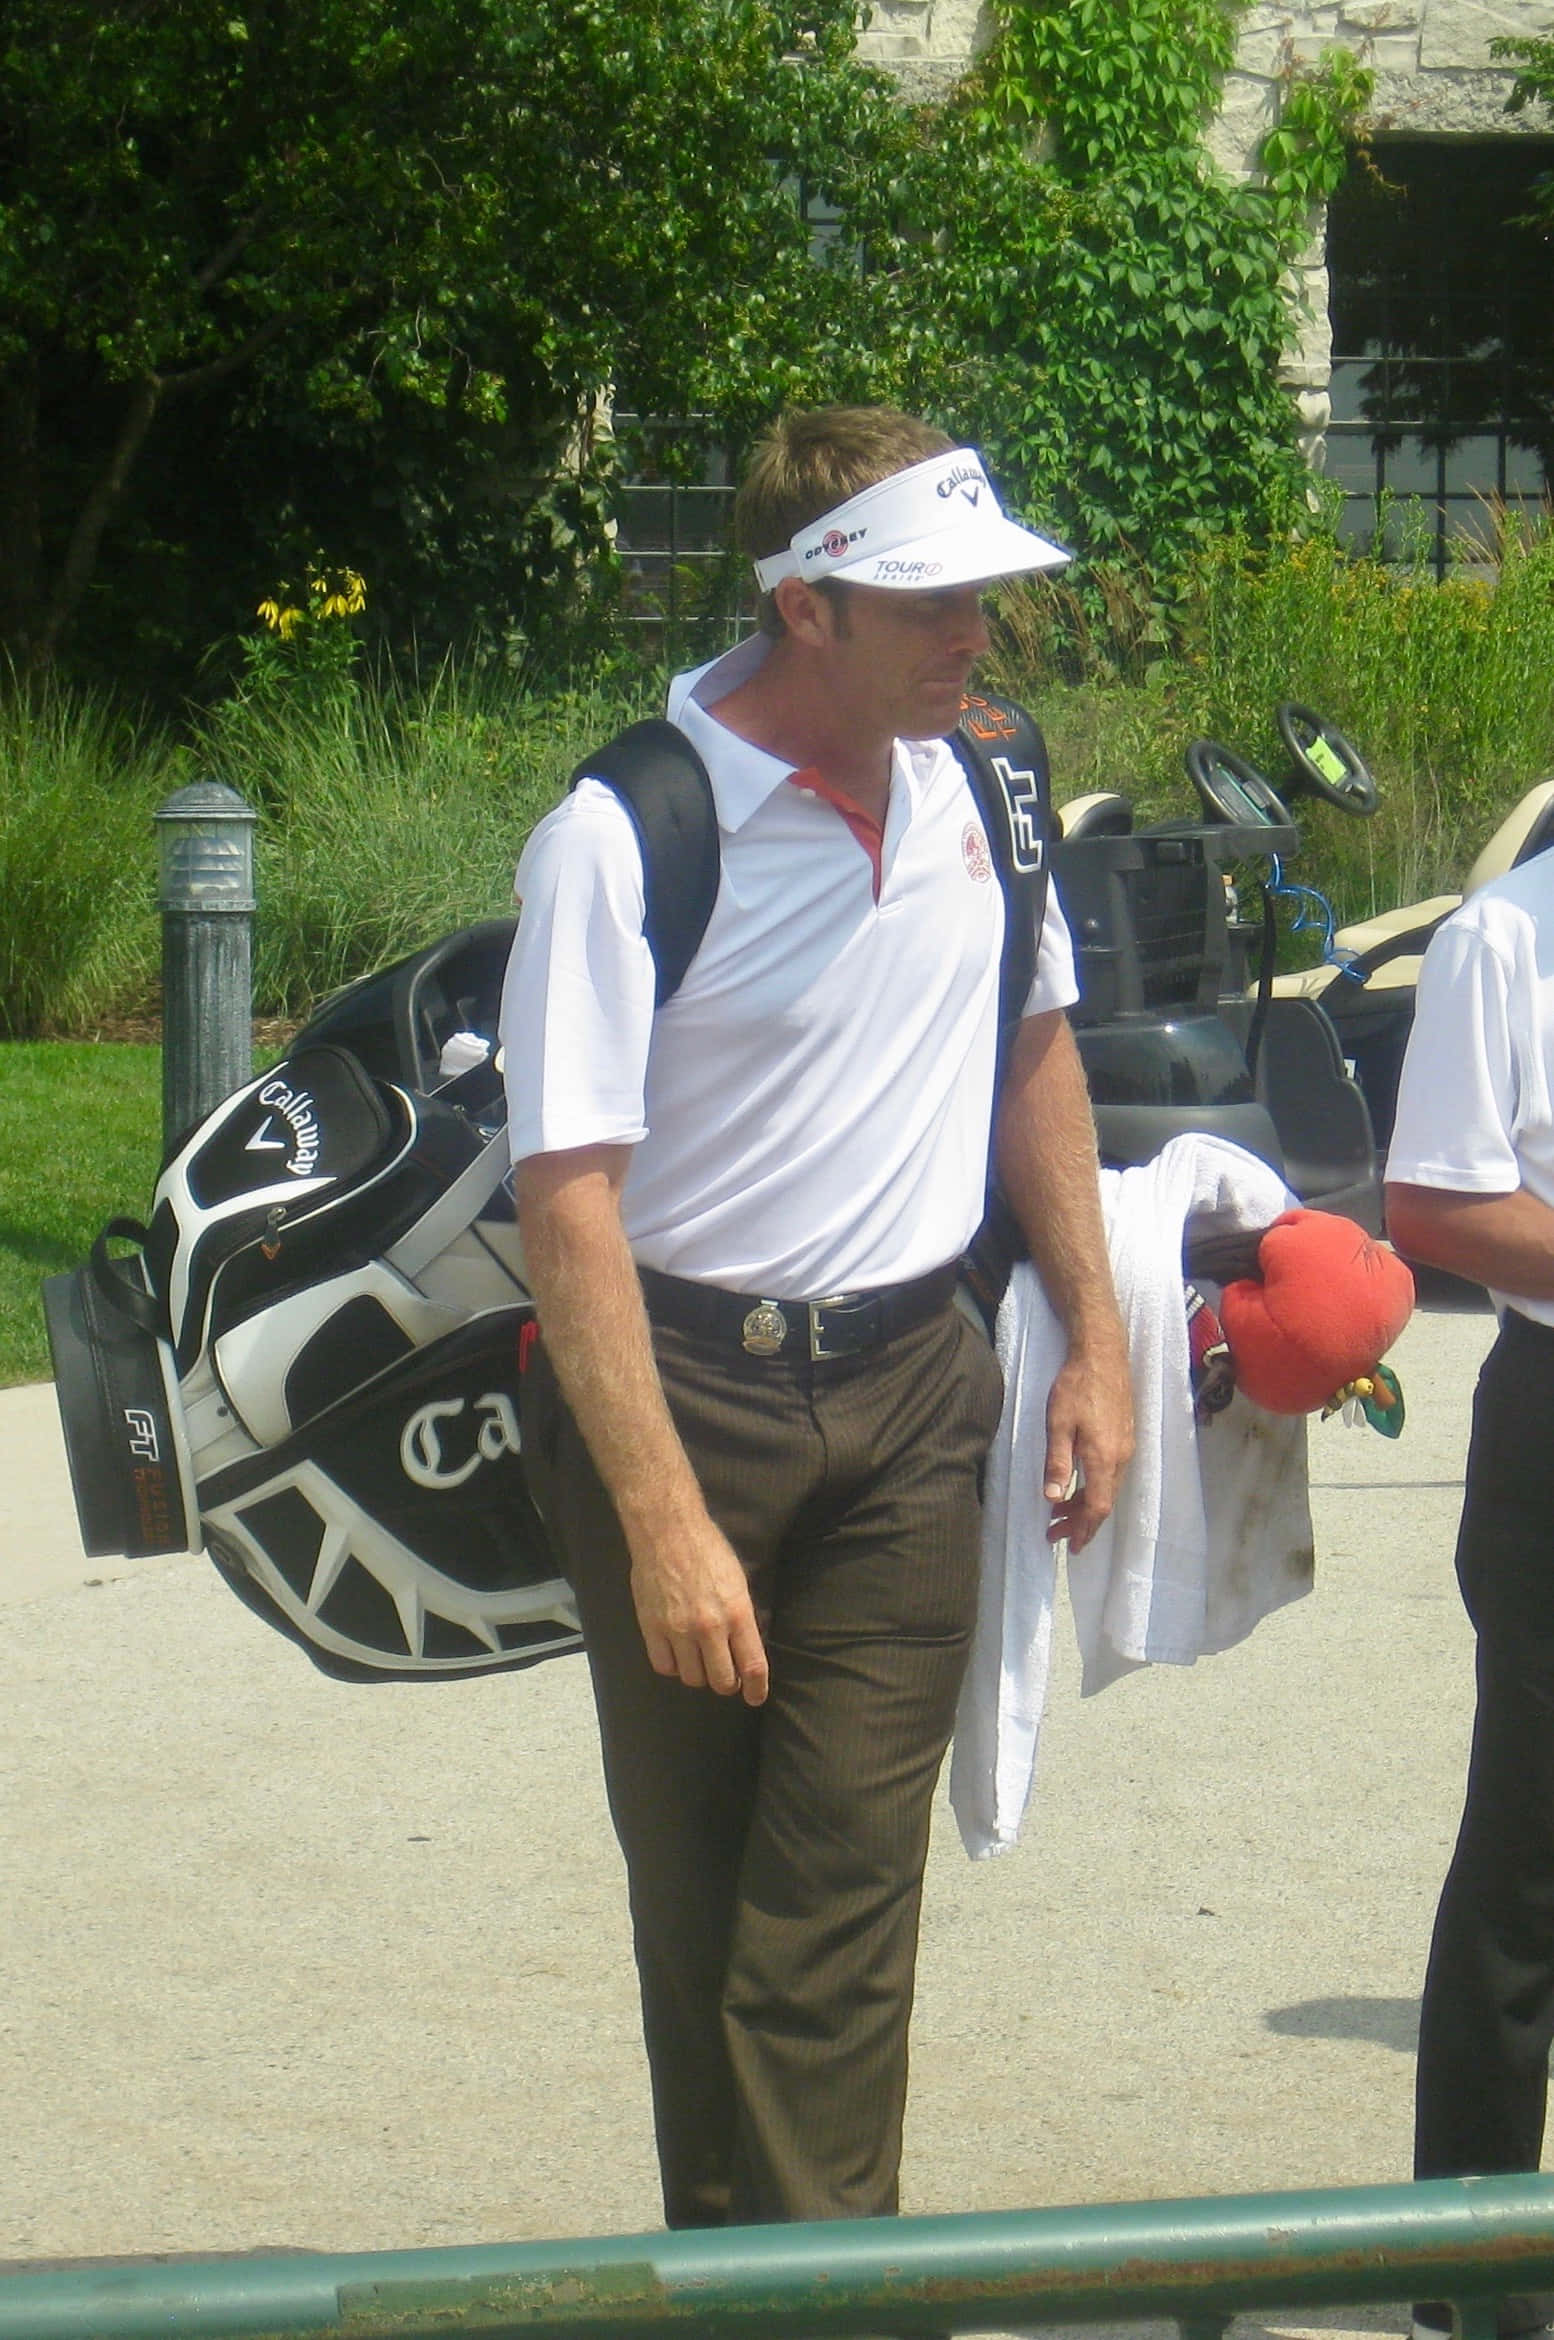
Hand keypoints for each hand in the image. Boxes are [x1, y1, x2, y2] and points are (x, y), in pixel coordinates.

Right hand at [627, 1511, 769, 1705]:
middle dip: (727, 1682)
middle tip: (725, 1674)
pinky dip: (673, 1666)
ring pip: (692, 1678)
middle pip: (722, 1680)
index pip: (752, 1666)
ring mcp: (678, 1630)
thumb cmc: (708, 1551)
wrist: (667, 1532)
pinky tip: (677, 1653)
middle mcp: (709, 1627)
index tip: (755, 1697)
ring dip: (699, 1674)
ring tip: (699, 1659)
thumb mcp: (738, 1583)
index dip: (756, 1689)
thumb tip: (748, 1649)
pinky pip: (664, 1666)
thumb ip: (743, 1619)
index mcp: (737, 1613)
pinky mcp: (651, 1628)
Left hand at [1042, 1330, 1134, 1551]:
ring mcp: (1126, 1447)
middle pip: (1103, 1503)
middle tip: (1053, 1532)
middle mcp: (1121, 1458)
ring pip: (1107, 1489)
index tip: (1066, 1545)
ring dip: (1085, 1505)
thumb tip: (1053, 1498)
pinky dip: (1094, 1487)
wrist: (1102, 1354)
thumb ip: (1057, 1463)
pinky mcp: (1125, 1436)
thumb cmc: (1076, 1386)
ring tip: (1059, 1512)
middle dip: (1080, 1523)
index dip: (1082, 1530)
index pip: (1096, 1508)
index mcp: (1104, 1458)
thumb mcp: (1058, 1424)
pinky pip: (1111, 1474)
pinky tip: (1078, 1484)